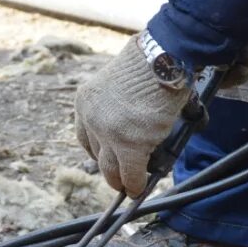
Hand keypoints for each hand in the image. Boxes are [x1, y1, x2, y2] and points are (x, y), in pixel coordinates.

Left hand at [74, 36, 190, 196]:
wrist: (162, 58)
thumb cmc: (150, 65)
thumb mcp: (121, 84)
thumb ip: (119, 107)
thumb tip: (136, 128)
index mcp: (85, 101)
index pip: (85, 135)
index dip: (97, 151)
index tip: (106, 157)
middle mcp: (91, 118)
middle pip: (96, 154)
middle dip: (109, 168)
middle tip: (120, 177)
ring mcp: (108, 133)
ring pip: (110, 168)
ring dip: (121, 180)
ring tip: (130, 186)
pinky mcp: (129, 145)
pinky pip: (131, 173)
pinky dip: (135, 184)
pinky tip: (139, 188)